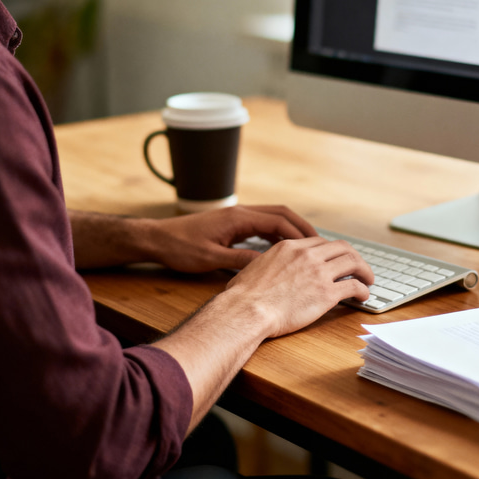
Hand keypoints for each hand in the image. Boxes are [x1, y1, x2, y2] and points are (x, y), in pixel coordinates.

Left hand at [144, 204, 317, 272]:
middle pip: (281, 213)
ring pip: (272, 217)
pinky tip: (283, 248)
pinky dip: (276, 233)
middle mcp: (241, 212)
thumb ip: (240, 261)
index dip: (299, 233)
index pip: (278, 220)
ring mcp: (237, 216)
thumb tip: (268, 266)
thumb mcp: (211, 259)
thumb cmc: (180, 248)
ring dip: (290, 229)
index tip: (317, 246)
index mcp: (238, 218)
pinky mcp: (232, 224)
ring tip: (308, 247)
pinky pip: (261, 224)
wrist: (157, 239)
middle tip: (320, 243)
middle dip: (302, 227)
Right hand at [223, 235, 374, 337]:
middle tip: (359, 267)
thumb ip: (266, 264)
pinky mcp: (326, 294)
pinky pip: (353, 286)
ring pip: (353, 262)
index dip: (333, 252)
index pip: (321, 242)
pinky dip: (362, 290)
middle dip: (354, 257)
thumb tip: (259, 269)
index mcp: (290, 247)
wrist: (247, 311)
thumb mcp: (254, 267)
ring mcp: (318, 273)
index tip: (337, 260)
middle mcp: (307, 255)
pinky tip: (363, 296)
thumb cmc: (243, 296)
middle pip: (342, 248)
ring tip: (368, 280)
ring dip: (364, 270)